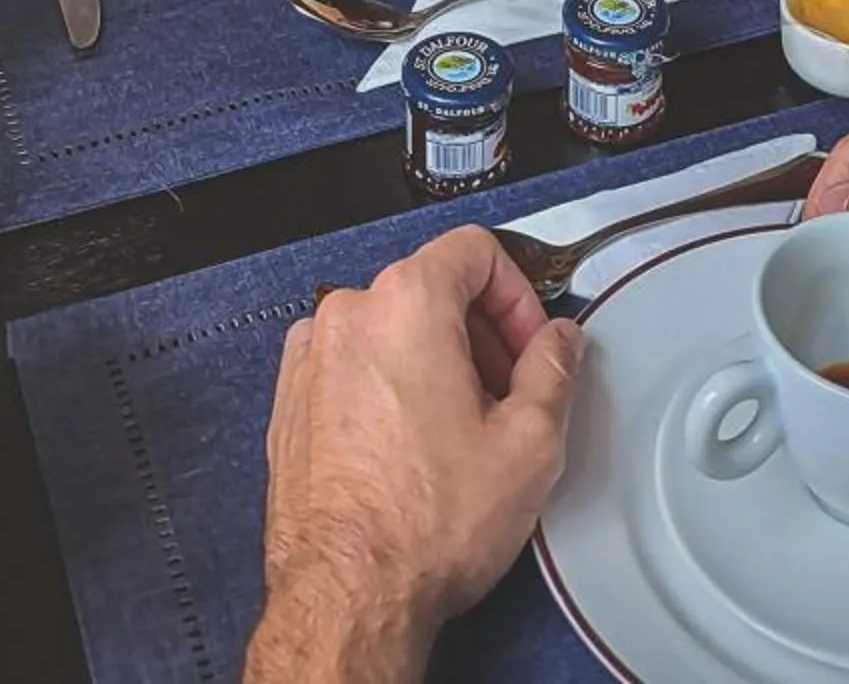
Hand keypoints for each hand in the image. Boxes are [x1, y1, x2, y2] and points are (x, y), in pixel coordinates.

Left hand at [250, 229, 585, 680]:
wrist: (346, 598)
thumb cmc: (427, 524)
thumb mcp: (529, 444)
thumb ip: (554, 370)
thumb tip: (559, 340)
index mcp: (406, 302)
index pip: (474, 250)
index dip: (518, 295)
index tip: (531, 348)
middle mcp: (348, 315)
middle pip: (431, 290)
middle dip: (479, 336)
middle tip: (507, 397)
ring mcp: (309, 360)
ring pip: (390, 332)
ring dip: (433, 363)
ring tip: (458, 435)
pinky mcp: (289, 404)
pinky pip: (352, 369)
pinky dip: (386, 390)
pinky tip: (410, 451)